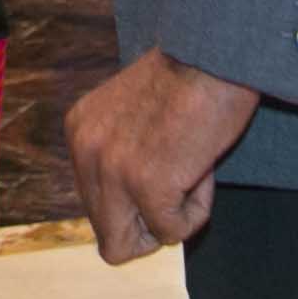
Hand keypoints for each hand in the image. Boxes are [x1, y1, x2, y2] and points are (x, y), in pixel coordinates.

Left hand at [65, 50, 258, 263]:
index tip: (163, 164)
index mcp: (80, 130)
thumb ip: (120, 154)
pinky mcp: (148, 186)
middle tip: (178, 182)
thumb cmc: (190, 75)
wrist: (217, 52)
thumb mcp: (132, 112)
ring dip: (168, 219)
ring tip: (190, 171)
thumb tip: (130, 215)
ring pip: (127, 246)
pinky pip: (172, 233)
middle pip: (105, 233)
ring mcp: (113, 171)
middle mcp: (86, 152)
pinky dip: (196, 212)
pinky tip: (203, 170)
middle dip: (146, 221)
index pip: (95, 202)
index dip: (135, 199)